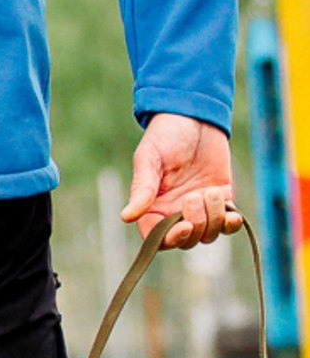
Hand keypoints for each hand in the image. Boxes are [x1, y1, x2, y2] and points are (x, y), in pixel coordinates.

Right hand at [119, 112, 243, 249]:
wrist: (196, 117)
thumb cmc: (166, 135)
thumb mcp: (150, 159)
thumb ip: (141, 189)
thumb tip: (126, 217)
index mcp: (152, 204)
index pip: (156, 236)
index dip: (169, 238)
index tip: (182, 226)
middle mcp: (174, 210)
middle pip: (185, 240)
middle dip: (196, 224)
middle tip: (195, 197)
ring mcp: (199, 208)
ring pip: (208, 235)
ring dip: (213, 218)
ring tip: (210, 191)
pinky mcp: (222, 200)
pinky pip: (228, 225)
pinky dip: (231, 223)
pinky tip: (232, 212)